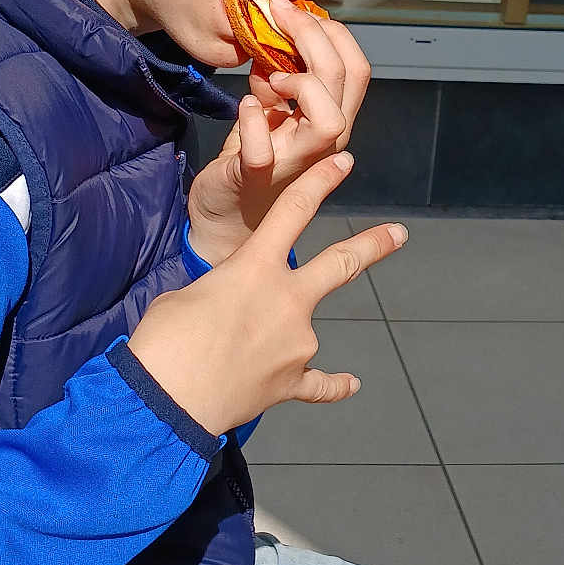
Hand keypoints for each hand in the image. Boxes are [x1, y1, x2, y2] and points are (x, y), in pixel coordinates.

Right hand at [130, 153, 406, 436]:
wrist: (165, 402)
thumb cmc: (164, 341)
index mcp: (255, 267)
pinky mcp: (291, 383)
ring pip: (309, 330)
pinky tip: (352, 384)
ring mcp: (296, 344)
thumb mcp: (185, 296)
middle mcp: (287, 301)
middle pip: (340, 263)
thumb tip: (227, 310)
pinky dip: (334, 384)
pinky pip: (320, 383)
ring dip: (288, 335)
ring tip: (246, 352)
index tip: (345, 161)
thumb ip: (219, 291)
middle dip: (373, 245)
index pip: (294, 209)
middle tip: (399, 234)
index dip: (321, 180)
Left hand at [186, 0, 370, 263]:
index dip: (333, 32)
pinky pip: (263, 152)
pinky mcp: (255, 179)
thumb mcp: (270, 113)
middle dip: (315, 37)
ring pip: (328, 122)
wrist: (224, 220)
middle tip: (280, 13)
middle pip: (346, 81)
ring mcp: (293, 164)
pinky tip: (244, 106)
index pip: (357, 69)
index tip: (297, 9)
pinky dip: (252, 122)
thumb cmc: (251, 162)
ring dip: (303, 84)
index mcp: (330, 122)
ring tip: (272, 74)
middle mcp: (323, 145)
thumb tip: (274, 45)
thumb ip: (278, 83)